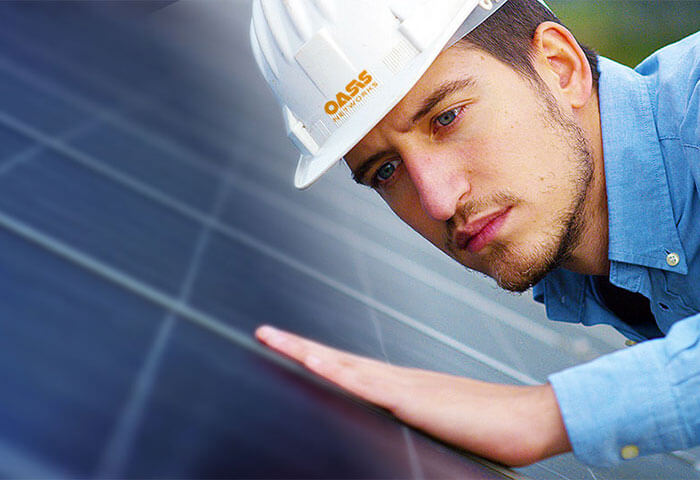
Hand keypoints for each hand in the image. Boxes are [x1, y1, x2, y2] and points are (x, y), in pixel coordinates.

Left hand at [255, 325, 571, 466]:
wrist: (530, 418)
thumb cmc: (492, 425)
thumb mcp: (442, 425)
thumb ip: (415, 421)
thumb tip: (395, 426)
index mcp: (401, 386)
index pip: (347, 369)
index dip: (315, 358)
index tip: (287, 348)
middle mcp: (397, 380)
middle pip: (337, 360)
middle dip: (297, 347)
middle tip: (263, 333)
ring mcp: (405, 388)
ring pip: (344, 366)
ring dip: (307, 352)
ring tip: (274, 340)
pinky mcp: (416, 401)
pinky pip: (368, 385)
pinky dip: (339, 371)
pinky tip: (316, 362)